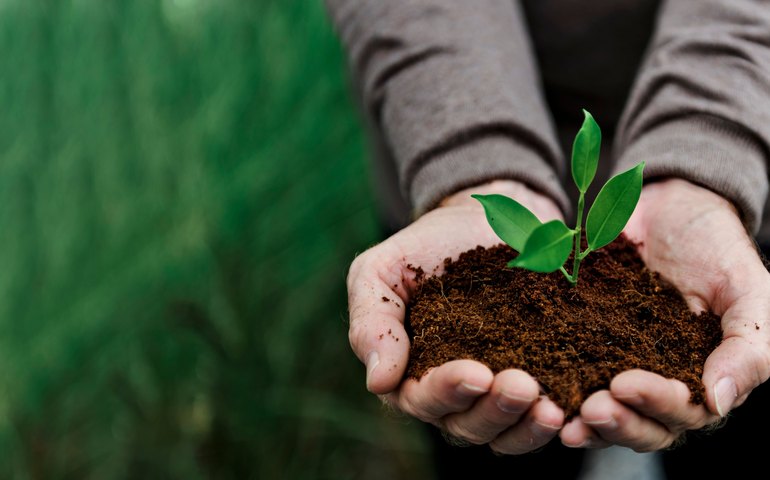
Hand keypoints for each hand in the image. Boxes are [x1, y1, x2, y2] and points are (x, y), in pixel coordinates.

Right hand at [347, 180, 567, 453]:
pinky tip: (572, 409)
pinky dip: (555, 419)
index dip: (447, 391)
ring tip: (551, 407)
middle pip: (468, 424)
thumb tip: (378, 382)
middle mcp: (452, 393)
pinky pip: (541, 415)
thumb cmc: (423, 248)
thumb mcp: (380, 272)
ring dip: (526, 426)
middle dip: (494, 411)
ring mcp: (495, 391)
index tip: (476, 372)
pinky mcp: (537, 378)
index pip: (422, 399)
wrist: (482, 220)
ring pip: (506, 432)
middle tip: (522, 386)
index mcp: (409, 373)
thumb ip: (372, 322)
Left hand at [560, 178, 769, 450]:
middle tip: (590, 408)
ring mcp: (615, 364)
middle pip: (638, 423)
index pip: (682, 412)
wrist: (669, 208)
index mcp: (700, 380)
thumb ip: (749, 347)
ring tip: (559, 415)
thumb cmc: (717, 250)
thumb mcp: (748, 290)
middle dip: (615, 422)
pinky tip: (535, 386)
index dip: (655, 405)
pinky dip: (552, 384)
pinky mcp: (580, 343)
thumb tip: (717, 402)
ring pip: (601, 410)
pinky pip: (565, 371)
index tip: (625, 384)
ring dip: (582, 419)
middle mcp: (656, 382)